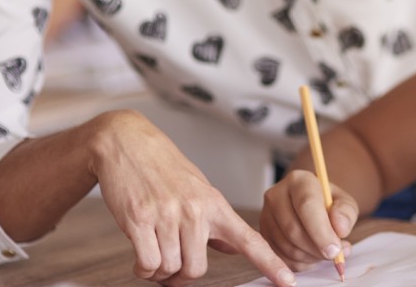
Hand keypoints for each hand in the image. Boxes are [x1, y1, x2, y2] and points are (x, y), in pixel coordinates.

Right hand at [88, 110, 294, 286]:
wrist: (126, 143)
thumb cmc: (163, 168)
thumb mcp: (198, 189)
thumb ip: (215, 221)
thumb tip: (234, 248)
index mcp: (215, 205)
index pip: (249, 239)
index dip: (270, 263)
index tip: (288, 282)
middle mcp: (195, 211)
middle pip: (196, 269)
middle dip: (181, 277)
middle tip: (171, 271)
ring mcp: (167, 215)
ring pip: (170, 268)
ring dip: (159, 272)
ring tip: (154, 256)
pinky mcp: (139, 220)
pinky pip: (148, 263)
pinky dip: (143, 269)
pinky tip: (141, 259)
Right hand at [261, 169, 358, 270]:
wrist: (313, 209)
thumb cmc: (329, 205)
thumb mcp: (345, 203)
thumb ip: (346, 213)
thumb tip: (340, 228)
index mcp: (298, 181)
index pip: (306, 205)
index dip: (321, 231)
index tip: (334, 249)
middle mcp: (276, 195)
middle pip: (293, 229)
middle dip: (316, 248)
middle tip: (334, 255)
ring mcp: (265, 216)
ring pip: (286, 246)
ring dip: (310, 257)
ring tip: (325, 253)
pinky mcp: (263, 235)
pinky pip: (280, 258)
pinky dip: (300, 263)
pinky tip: (312, 256)